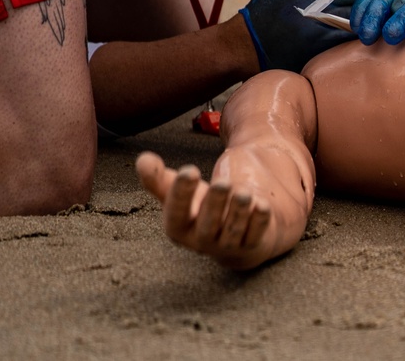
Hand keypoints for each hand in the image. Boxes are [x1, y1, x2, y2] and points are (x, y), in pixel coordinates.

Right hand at [136, 152, 276, 270]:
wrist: (235, 225)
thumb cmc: (202, 204)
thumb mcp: (180, 191)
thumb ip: (159, 178)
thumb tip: (142, 160)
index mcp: (180, 228)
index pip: (176, 217)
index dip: (181, 195)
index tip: (190, 170)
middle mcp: (203, 241)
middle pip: (208, 227)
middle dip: (214, 205)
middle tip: (222, 183)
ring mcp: (229, 245)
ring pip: (234, 232)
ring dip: (238, 213)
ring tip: (243, 192)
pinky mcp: (253, 243)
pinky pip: (257, 235)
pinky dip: (260, 221)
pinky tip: (262, 205)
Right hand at [240, 0, 378, 71]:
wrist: (249, 44)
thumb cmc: (264, 7)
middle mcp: (311, 0)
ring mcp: (316, 23)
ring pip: (352, 13)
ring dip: (373, 7)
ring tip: (392, 1)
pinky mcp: (319, 45)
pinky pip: (345, 36)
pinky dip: (362, 30)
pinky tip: (378, 25)